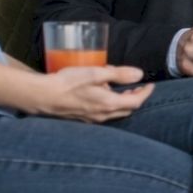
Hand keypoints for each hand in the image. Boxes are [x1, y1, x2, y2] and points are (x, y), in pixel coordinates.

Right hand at [34, 66, 154, 122]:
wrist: (42, 96)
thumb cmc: (68, 83)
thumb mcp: (95, 73)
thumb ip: (119, 74)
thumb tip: (139, 74)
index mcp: (109, 104)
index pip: (136, 101)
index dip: (146, 93)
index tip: (150, 84)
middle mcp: (103, 115)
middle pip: (128, 109)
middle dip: (136, 97)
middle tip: (138, 86)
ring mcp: (92, 119)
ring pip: (116, 112)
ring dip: (123, 101)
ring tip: (120, 88)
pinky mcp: (83, 118)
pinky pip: (103, 114)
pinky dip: (110, 104)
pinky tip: (102, 94)